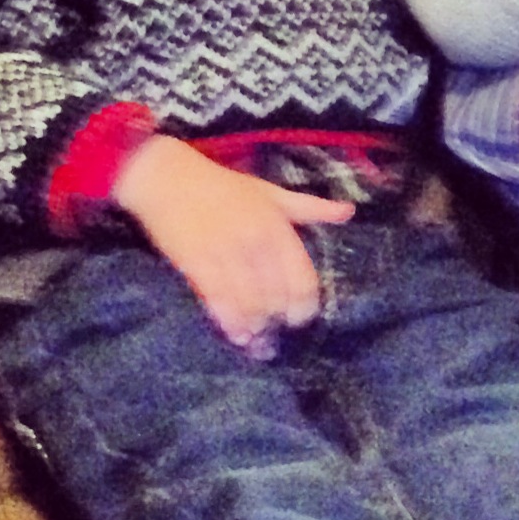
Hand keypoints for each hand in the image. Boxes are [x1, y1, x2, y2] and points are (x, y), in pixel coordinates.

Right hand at [113, 137, 355, 354]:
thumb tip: (349, 212)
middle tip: (277, 331)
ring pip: (249, 304)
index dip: (305, 304)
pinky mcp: (196, 265)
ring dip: (256, 327)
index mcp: (277, 227)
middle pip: (276, 296)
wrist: (168, 178)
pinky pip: (218, 303)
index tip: (300, 317)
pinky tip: (237, 335)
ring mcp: (225, 255)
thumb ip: (311, 208)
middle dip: (279, 320)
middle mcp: (256, 244)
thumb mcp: (272, 193)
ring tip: (258, 340)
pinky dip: (230, 323)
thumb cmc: (224, 186)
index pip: (301, 278)